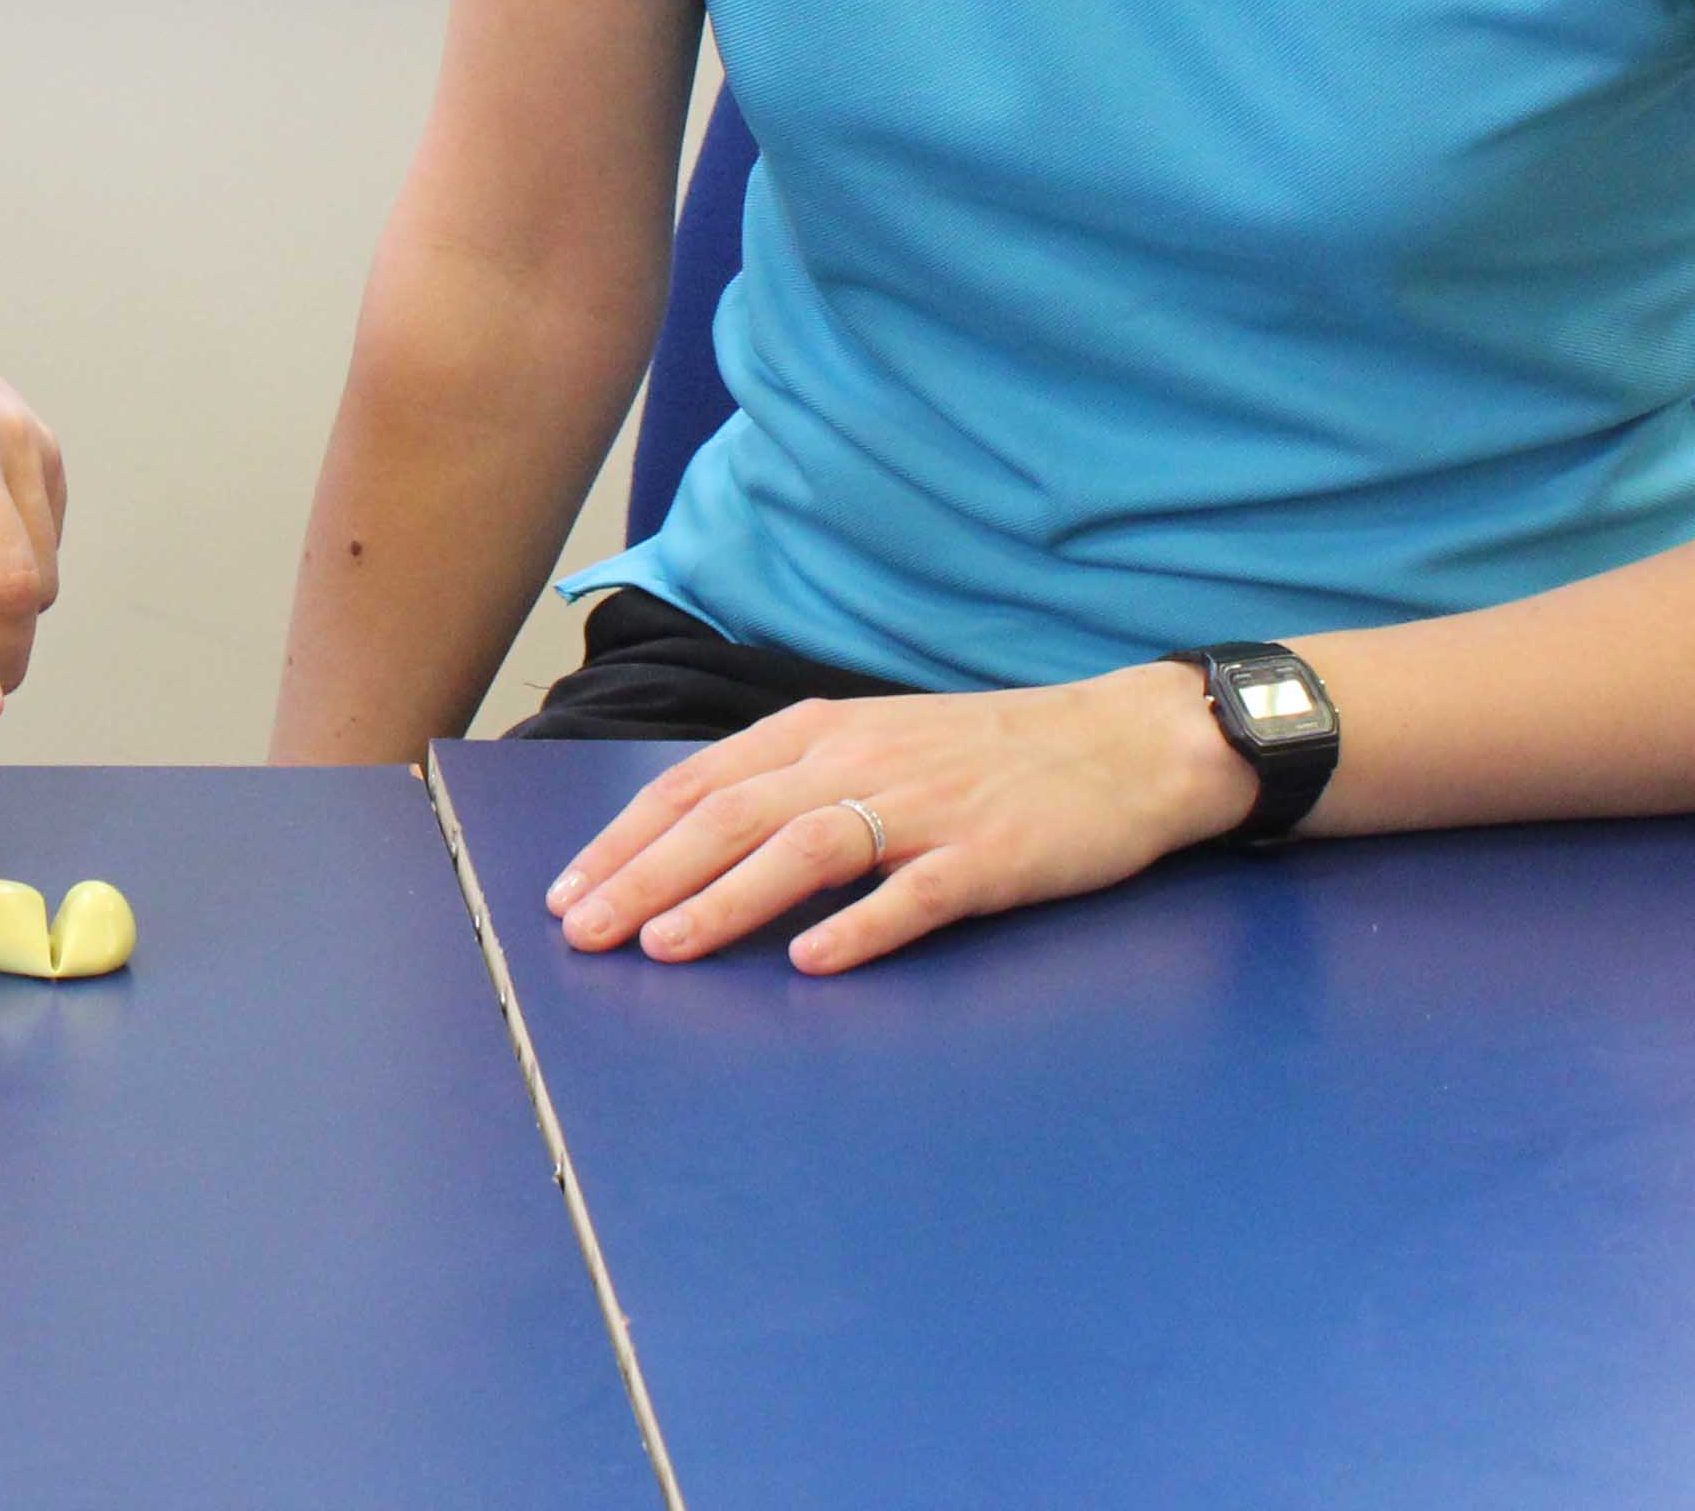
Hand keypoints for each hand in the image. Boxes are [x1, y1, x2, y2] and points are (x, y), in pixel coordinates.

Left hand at [543, 662, 1255, 973]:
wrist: (1126, 743)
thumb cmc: (991, 754)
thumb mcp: (879, 744)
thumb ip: (796, 783)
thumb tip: (698, 839)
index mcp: (824, 733)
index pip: (698, 784)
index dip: (627, 837)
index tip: (567, 888)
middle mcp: (861, 760)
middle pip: (730, 816)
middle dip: (644, 875)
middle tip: (581, 932)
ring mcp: (926, 807)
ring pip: (804, 849)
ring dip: (726, 899)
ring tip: (663, 945)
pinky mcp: (990, 854)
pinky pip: (915, 894)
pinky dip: (860, 927)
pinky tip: (812, 962)